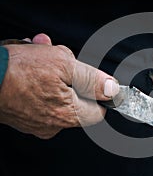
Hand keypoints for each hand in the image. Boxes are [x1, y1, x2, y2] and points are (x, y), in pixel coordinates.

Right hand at [0, 34, 118, 138]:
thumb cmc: (16, 71)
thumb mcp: (64, 65)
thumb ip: (92, 79)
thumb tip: (112, 90)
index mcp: (67, 115)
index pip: (97, 111)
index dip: (99, 93)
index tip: (95, 80)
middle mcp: (52, 123)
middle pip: (75, 97)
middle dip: (71, 73)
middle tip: (62, 56)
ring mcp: (36, 121)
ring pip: (56, 91)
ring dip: (53, 70)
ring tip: (41, 51)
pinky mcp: (22, 115)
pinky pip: (39, 94)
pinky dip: (39, 78)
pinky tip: (30, 60)